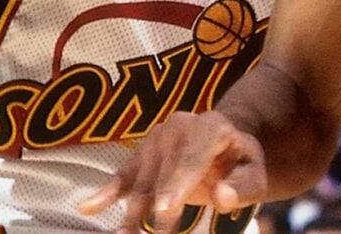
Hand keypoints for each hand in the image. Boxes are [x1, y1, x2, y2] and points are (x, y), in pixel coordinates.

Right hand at [77, 111, 265, 232]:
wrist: (222, 145)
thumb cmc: (239, 163)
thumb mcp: (253, 175)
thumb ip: (242, 187)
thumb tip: (222, 197)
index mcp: (211, 126)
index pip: (193, 157)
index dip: (178, 183)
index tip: (165, 209)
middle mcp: (180, 126)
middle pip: (164, 173)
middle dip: (157, 208)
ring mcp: (156, 139)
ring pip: (141, 182)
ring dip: (133, 214)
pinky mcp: (139, 155)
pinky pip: (121, 176)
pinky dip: (105, 193)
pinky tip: (87, 207)